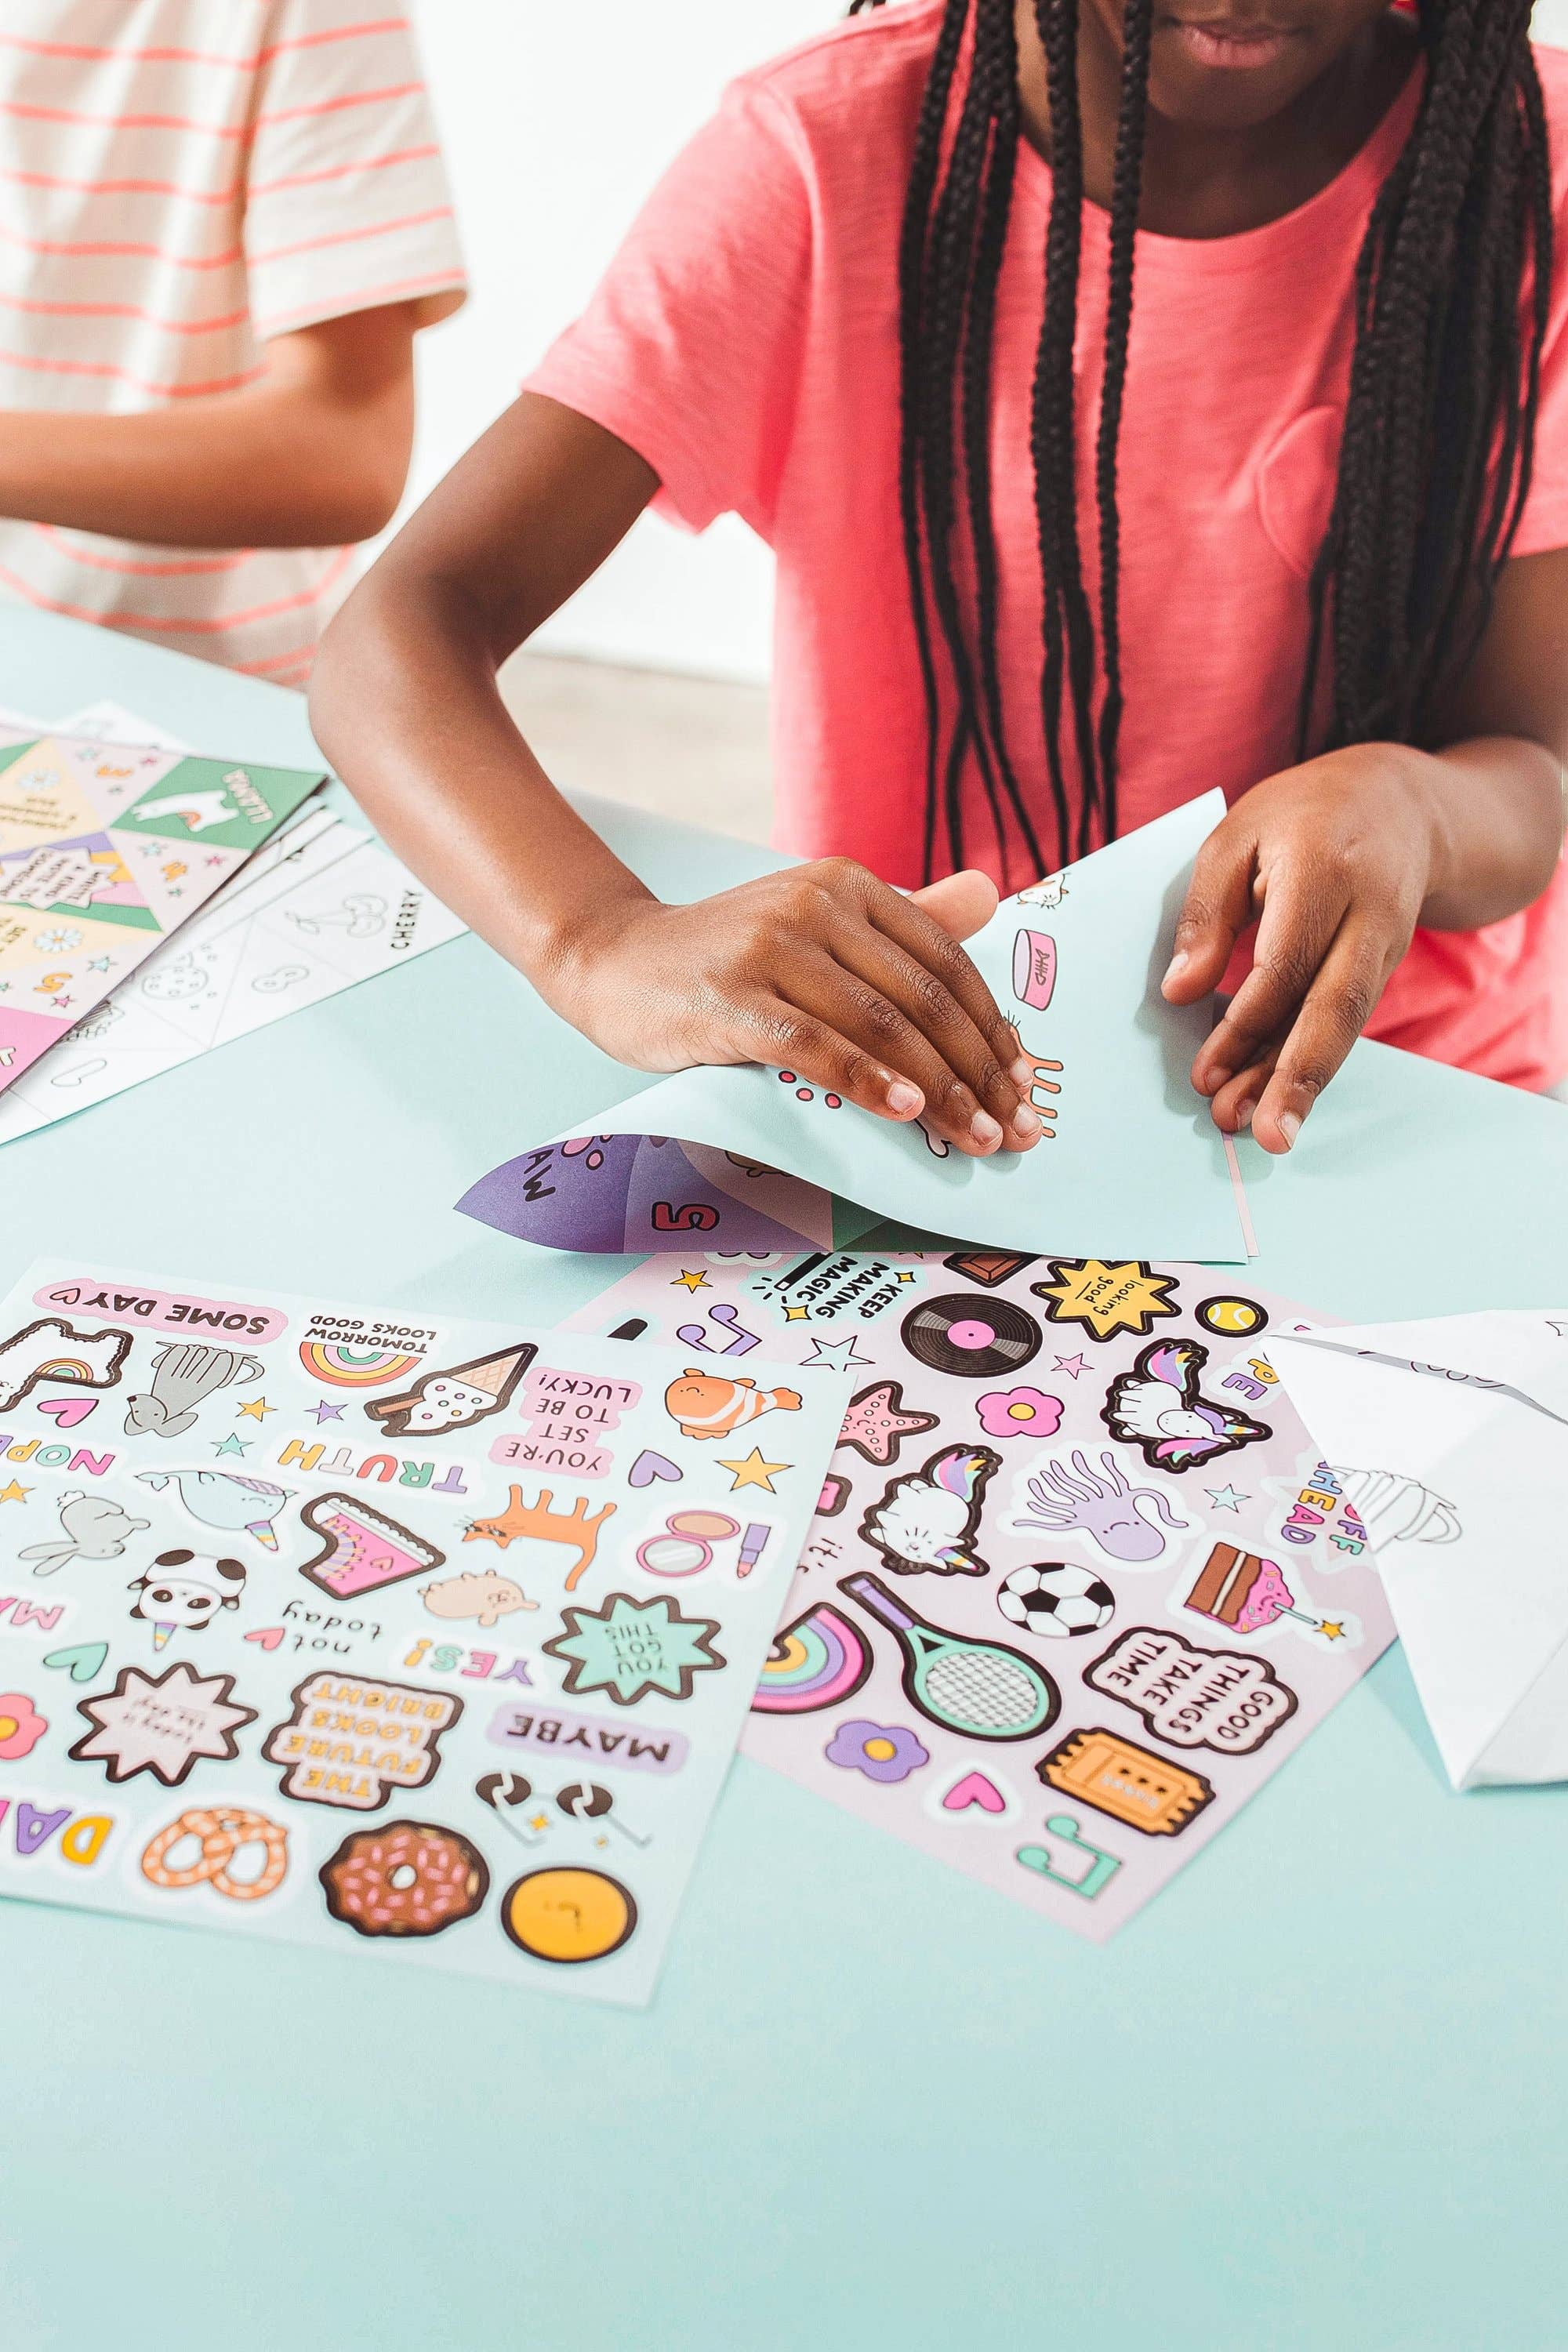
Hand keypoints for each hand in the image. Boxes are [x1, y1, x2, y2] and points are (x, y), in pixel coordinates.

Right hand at [549, 859, 1041, 1154]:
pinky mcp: (731, 997)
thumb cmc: (728, 957)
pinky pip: (815, 1045)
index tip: (1024, 1086)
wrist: (613, 960)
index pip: (944, 962)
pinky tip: (906, 1112)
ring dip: (939, 1090)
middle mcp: (816, 904)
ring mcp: (772, 948)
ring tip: (975, 1139)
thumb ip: (902, 918)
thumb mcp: (817, 925)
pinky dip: (867, 1081)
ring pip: (880, 1025)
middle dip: (979, 1072)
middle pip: (922, 998)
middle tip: (1015, 1130)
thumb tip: (991, 895)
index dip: (991, 1029)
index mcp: (848, 885)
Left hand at [1161, 747, 1439, 1152]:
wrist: (1403, 806)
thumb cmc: (1301, 817)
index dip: (1246, 1023)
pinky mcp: (1384, 969)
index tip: (1206, 1073)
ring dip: (1302, 1082)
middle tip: (1264, 1134)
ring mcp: (1386, 945)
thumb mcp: (1236, 836)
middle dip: (1297, 1076)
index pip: (1286, 961)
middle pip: (1336, 1005)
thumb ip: (1208, 913)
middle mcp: (1370, 913)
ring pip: (1343, 1024)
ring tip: (1264, 1133)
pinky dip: (1309, 1061)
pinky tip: (1275, 1099)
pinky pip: (1344, 1021)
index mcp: (1325, 868)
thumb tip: (1180, 992)